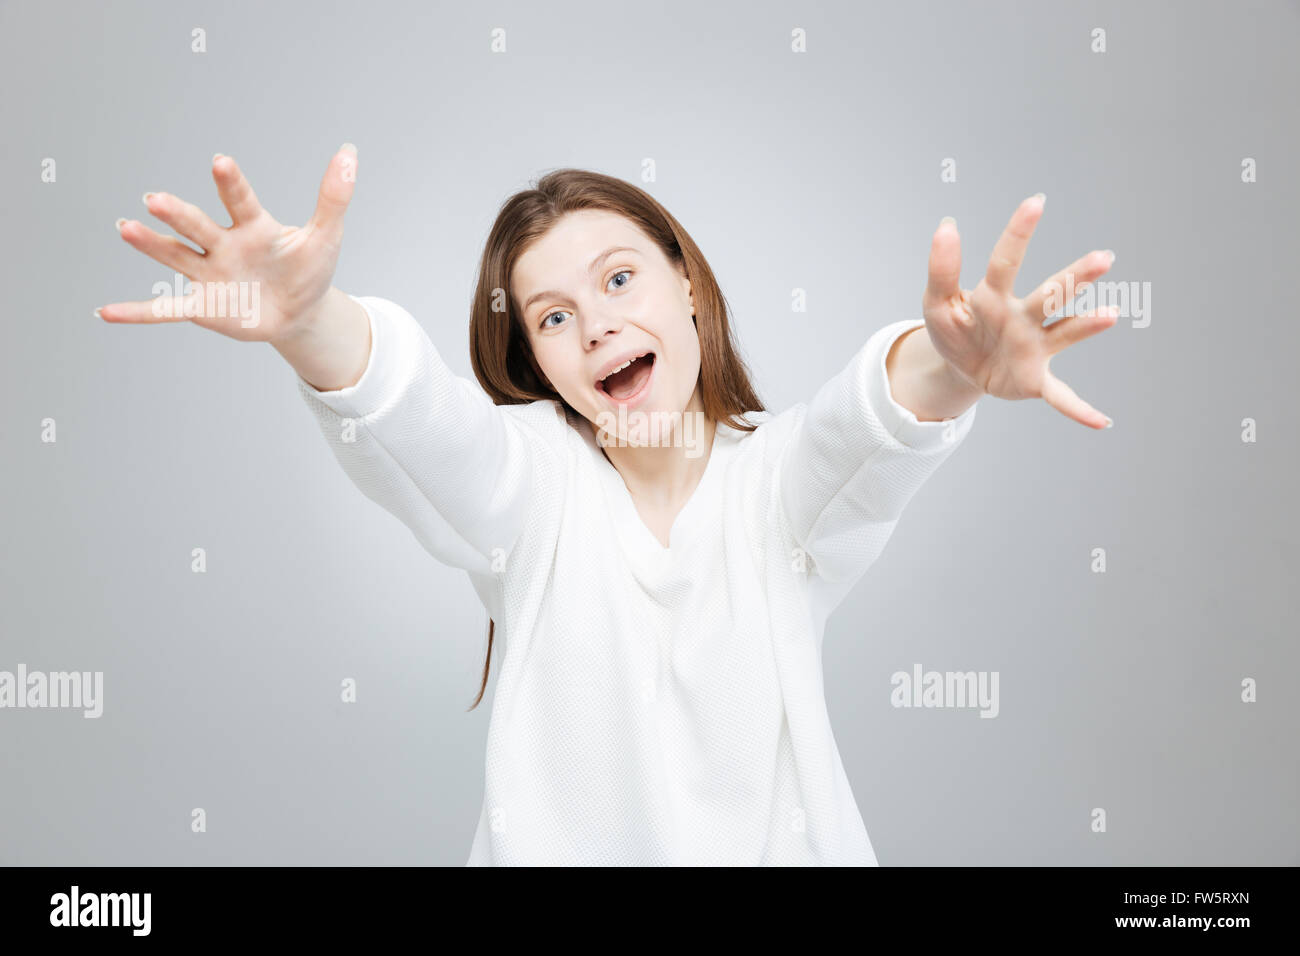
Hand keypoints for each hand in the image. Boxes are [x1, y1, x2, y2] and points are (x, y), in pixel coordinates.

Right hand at [97, 145, 358, 342]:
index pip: (239, 200)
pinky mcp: (204, 307)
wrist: (300, 312)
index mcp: (253, 226)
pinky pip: (167, 310)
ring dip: (150, 245)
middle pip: (198, 226)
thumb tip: (350, 151)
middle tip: (155, 199)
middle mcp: (223, 245)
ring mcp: (209, 275)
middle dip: (177, 215)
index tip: (221, 163)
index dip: (231, 183)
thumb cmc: (309, 269)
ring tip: (125, 227)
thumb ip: (334, 196)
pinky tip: (107, 312)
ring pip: (176, 257)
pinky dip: (138, 313)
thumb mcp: (326, 236)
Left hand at [921, 195, 1116, 428]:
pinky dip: (1079, 410)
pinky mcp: (1035, 379)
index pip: (1005, 262)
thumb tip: (946, 225)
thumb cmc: (955, 328)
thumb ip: (942, 268)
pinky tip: (1102, 422)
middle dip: (1075, 279)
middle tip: (1103, 260)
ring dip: (1087, 326)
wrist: (960, 368)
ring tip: (1110, 314)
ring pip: (1064, 333)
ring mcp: (1034, 347)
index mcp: (995, 296)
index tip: (1036, 202)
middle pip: (1051, 294)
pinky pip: (1060, 396)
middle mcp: (1023, 317)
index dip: (1018, 234)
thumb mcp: (937, 302)